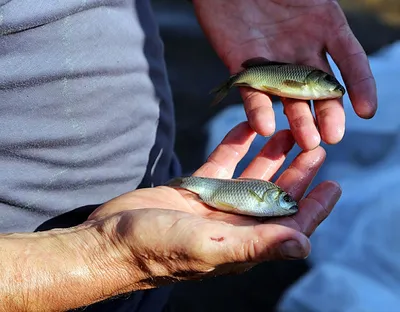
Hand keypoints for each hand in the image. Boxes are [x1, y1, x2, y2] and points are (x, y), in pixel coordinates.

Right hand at [89, 122, 341, 283]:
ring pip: (251, 176)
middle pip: (275, 195)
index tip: (335, 185)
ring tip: (288, 131)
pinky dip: (235, 145)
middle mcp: (234, 225)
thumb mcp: (210, 247)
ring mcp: (214, 205)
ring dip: (270, 155)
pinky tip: (247, 127)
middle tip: (316, 146)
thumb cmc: (157, 250)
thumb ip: (257, 245)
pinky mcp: (194, 189)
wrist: (111, 240)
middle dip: (297, 172)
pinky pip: (221, 163)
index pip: (290, 224)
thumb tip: (305, 245)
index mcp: (244, 242)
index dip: (314, 207)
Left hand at [192, 0, 376, 149]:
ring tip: (306, 141)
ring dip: (298, 120)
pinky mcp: (244, 69)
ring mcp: (273, 63)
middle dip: (327, 114)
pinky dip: (258, 111)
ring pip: (289, 98)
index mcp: (324, 29)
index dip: (360, 85)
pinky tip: (265, 127)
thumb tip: (342, 32)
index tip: (366, 111)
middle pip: (319, 89)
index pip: (350, 61)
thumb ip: (323, 11)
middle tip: (331, 136)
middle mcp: (301, 51)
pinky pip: (252, 94)